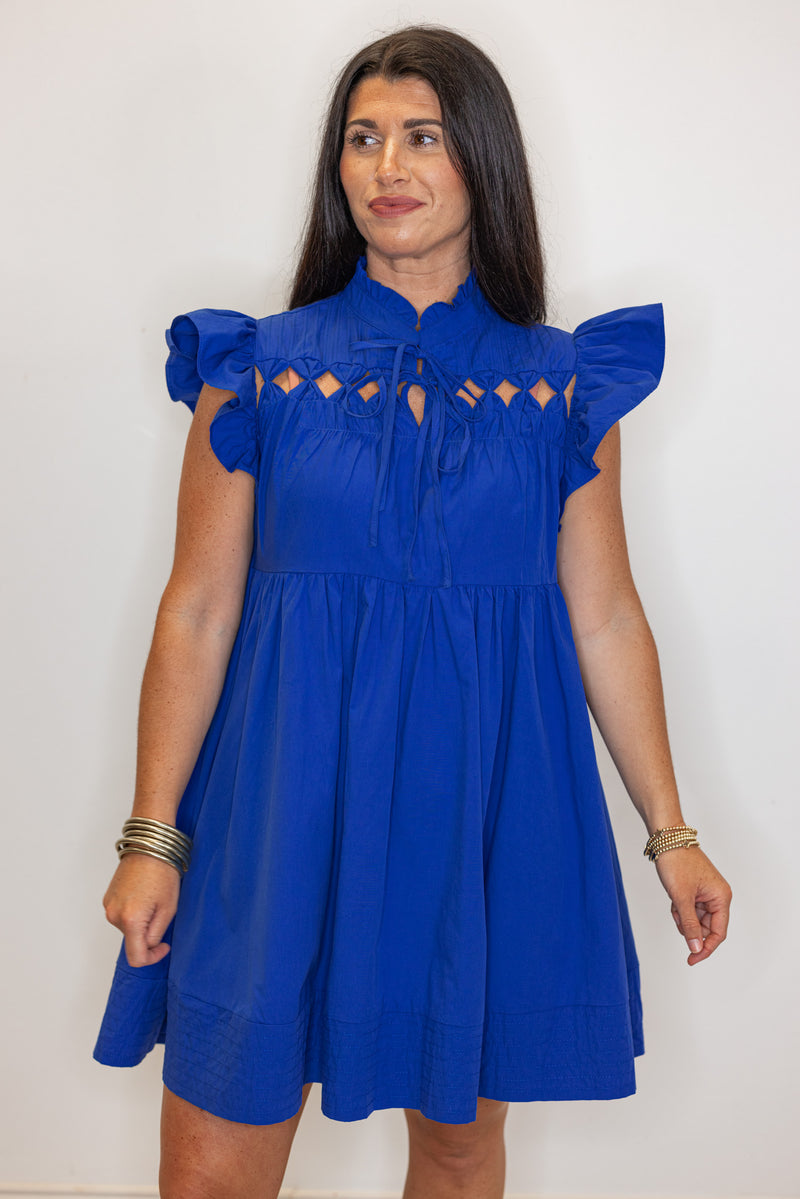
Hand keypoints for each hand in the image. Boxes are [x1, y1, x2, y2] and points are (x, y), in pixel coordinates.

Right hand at [102, 853, 180, 967]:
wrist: (148, 844)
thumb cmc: (162, 871)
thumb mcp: (168, 908)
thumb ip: (157, 934)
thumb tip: (150, 946)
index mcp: (130, 920)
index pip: (136, 957)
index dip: (153, 958)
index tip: (164, 946)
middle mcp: (114, 915)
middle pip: (132, 941)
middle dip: (149, 933)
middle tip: (162, 911)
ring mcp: (108, 906)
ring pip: (128, 928)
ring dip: (141, 922)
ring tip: (153, 899)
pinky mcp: (108, 898)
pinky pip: (122, 915)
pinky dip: (134, 912)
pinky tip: (144, 895)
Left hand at [654, 846, 731, 964]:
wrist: (667, 839)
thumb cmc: (677, 862)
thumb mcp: (681, 897)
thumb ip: (689, 924)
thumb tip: (695, 947)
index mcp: (721, 897)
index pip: (718, 933)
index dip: (705, 948)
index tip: (691, 959)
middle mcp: (717, 896)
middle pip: (706, 927)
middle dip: (689, 926)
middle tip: (677, 914)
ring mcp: (706, 893)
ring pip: (696, 919)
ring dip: (683, 917)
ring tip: (675, 902)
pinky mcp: (696, 890)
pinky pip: (689, 910)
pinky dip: (680, 909)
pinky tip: (673, 899)